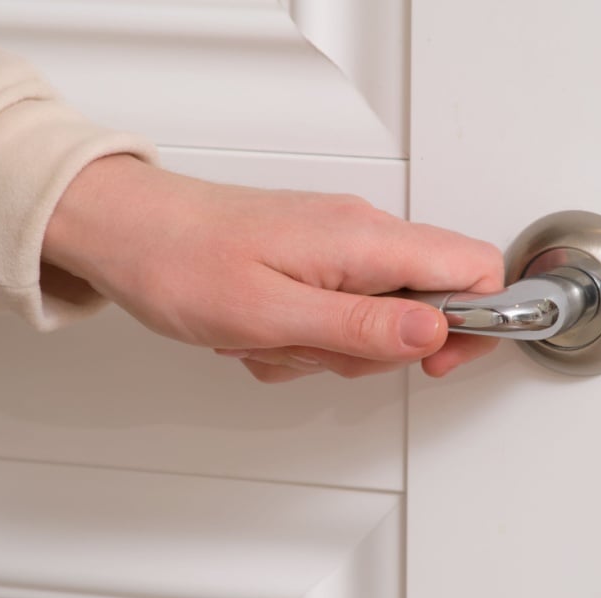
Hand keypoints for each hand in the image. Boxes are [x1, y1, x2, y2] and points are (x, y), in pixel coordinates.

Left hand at [42, 155, 504, 381]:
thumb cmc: (180, 262)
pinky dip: (305, 339)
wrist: (124, 231)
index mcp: (364, 238)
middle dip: (379, 351)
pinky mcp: (313, 261)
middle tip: (321, 353)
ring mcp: (337, 247)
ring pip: (379, 320)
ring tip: (275, 339)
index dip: (476, 324)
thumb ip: (362, 326)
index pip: (475, 267)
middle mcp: (360, 234)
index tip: (436, 362)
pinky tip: (262, 333)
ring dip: (331, 350)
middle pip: (429, 306)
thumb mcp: (272, 313)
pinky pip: (338, 315)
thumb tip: (436, 333)